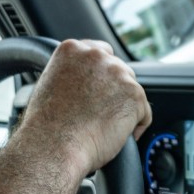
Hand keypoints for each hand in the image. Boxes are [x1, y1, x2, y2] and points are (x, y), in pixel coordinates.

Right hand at [15, 40, 151, 179]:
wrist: (56, 144)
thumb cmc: (49, 126)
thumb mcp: (51, 85)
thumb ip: (72, 75)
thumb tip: (88, 84)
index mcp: (73, 49)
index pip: (102, 52)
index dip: (105, 74)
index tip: (103, 90)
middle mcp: (96, 56)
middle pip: (121, 71)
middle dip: (117, 92)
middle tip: (104, 115)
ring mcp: (118, 73)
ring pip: (132, 92)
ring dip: (126, 109)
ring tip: (107, 128)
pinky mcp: (134, 94)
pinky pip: (144, 113)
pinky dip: (137, 126)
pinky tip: (120, 137)